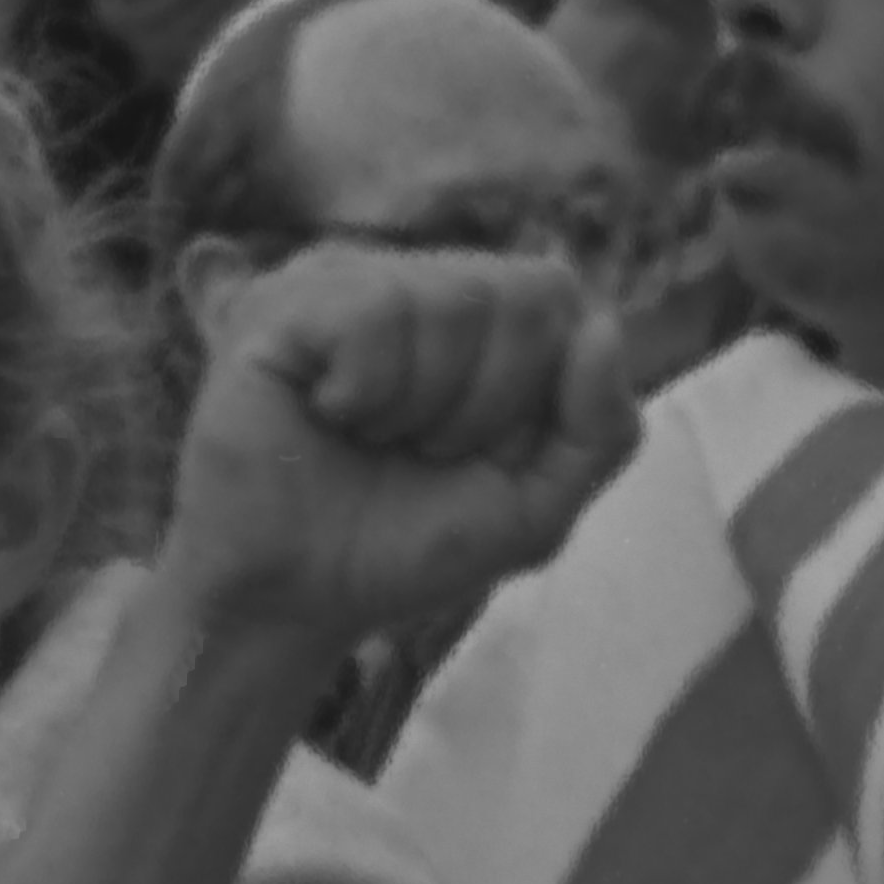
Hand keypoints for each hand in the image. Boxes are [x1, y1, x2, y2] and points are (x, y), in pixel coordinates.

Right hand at [154, 240, 631, 652]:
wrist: (295, 604)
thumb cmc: (408, 546)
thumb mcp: (537, 508)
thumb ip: (601, 429)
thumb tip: (603, 329)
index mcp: (478, 310)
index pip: (561, 295)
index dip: (536, 395)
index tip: (478, 453)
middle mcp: (412, 278)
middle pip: (524, 294)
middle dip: (488, 405)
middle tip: (420, 449)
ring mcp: (344, 280)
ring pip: (453, 300)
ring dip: (422, 405)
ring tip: (371, 435)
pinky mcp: (281, 302)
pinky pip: (374, 313)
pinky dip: (366, 390)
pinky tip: (326, 412)